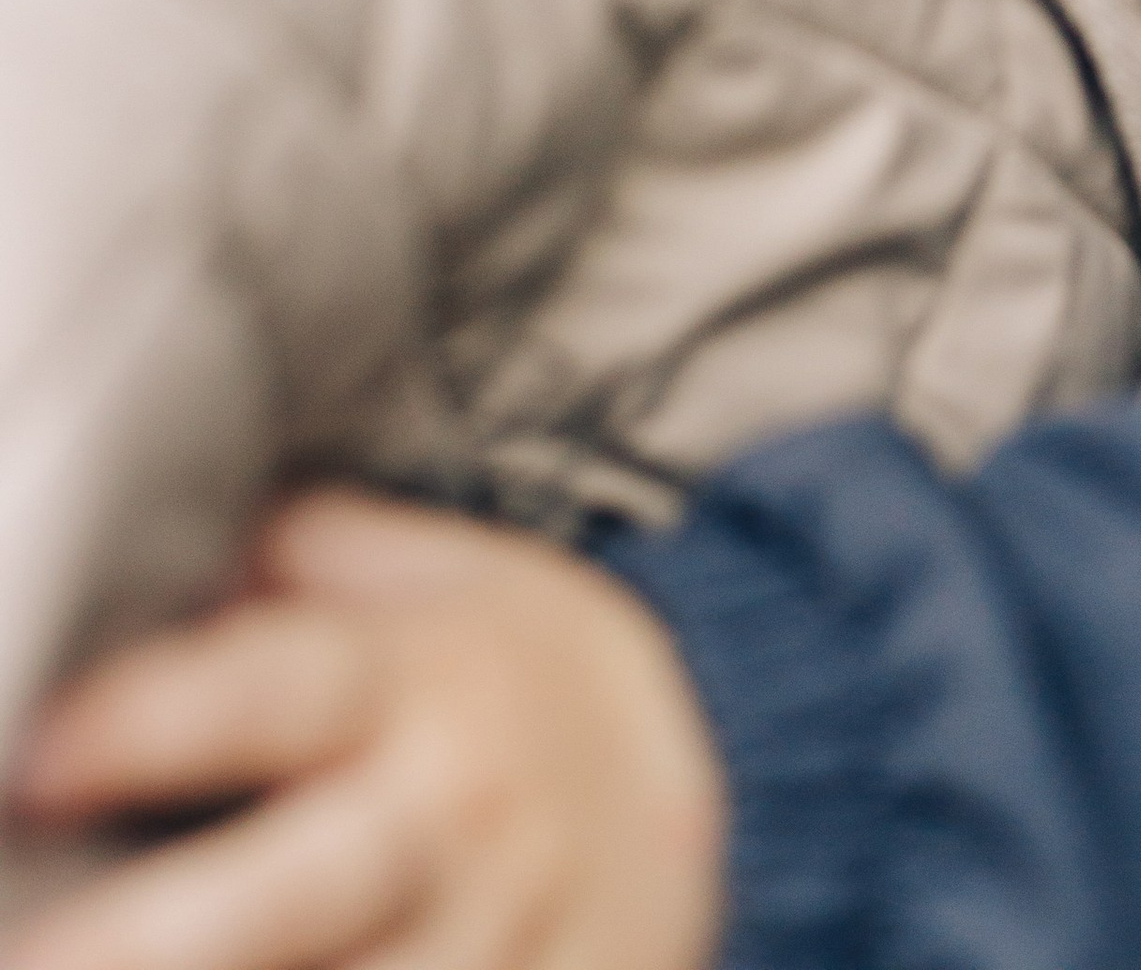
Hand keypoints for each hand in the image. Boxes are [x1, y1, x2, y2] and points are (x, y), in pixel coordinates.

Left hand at [6, 493, 722, 969]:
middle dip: (154, 938)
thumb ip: (317, 553)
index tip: (40, 752)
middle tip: (21, 952)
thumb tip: (180, 529)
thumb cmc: (538, 672)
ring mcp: (502, 942)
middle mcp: (455, 815)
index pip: (279, 691)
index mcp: (424, 682)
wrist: (751, 762)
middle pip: (295, 892)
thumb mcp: (451, 578)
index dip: (155, 720)